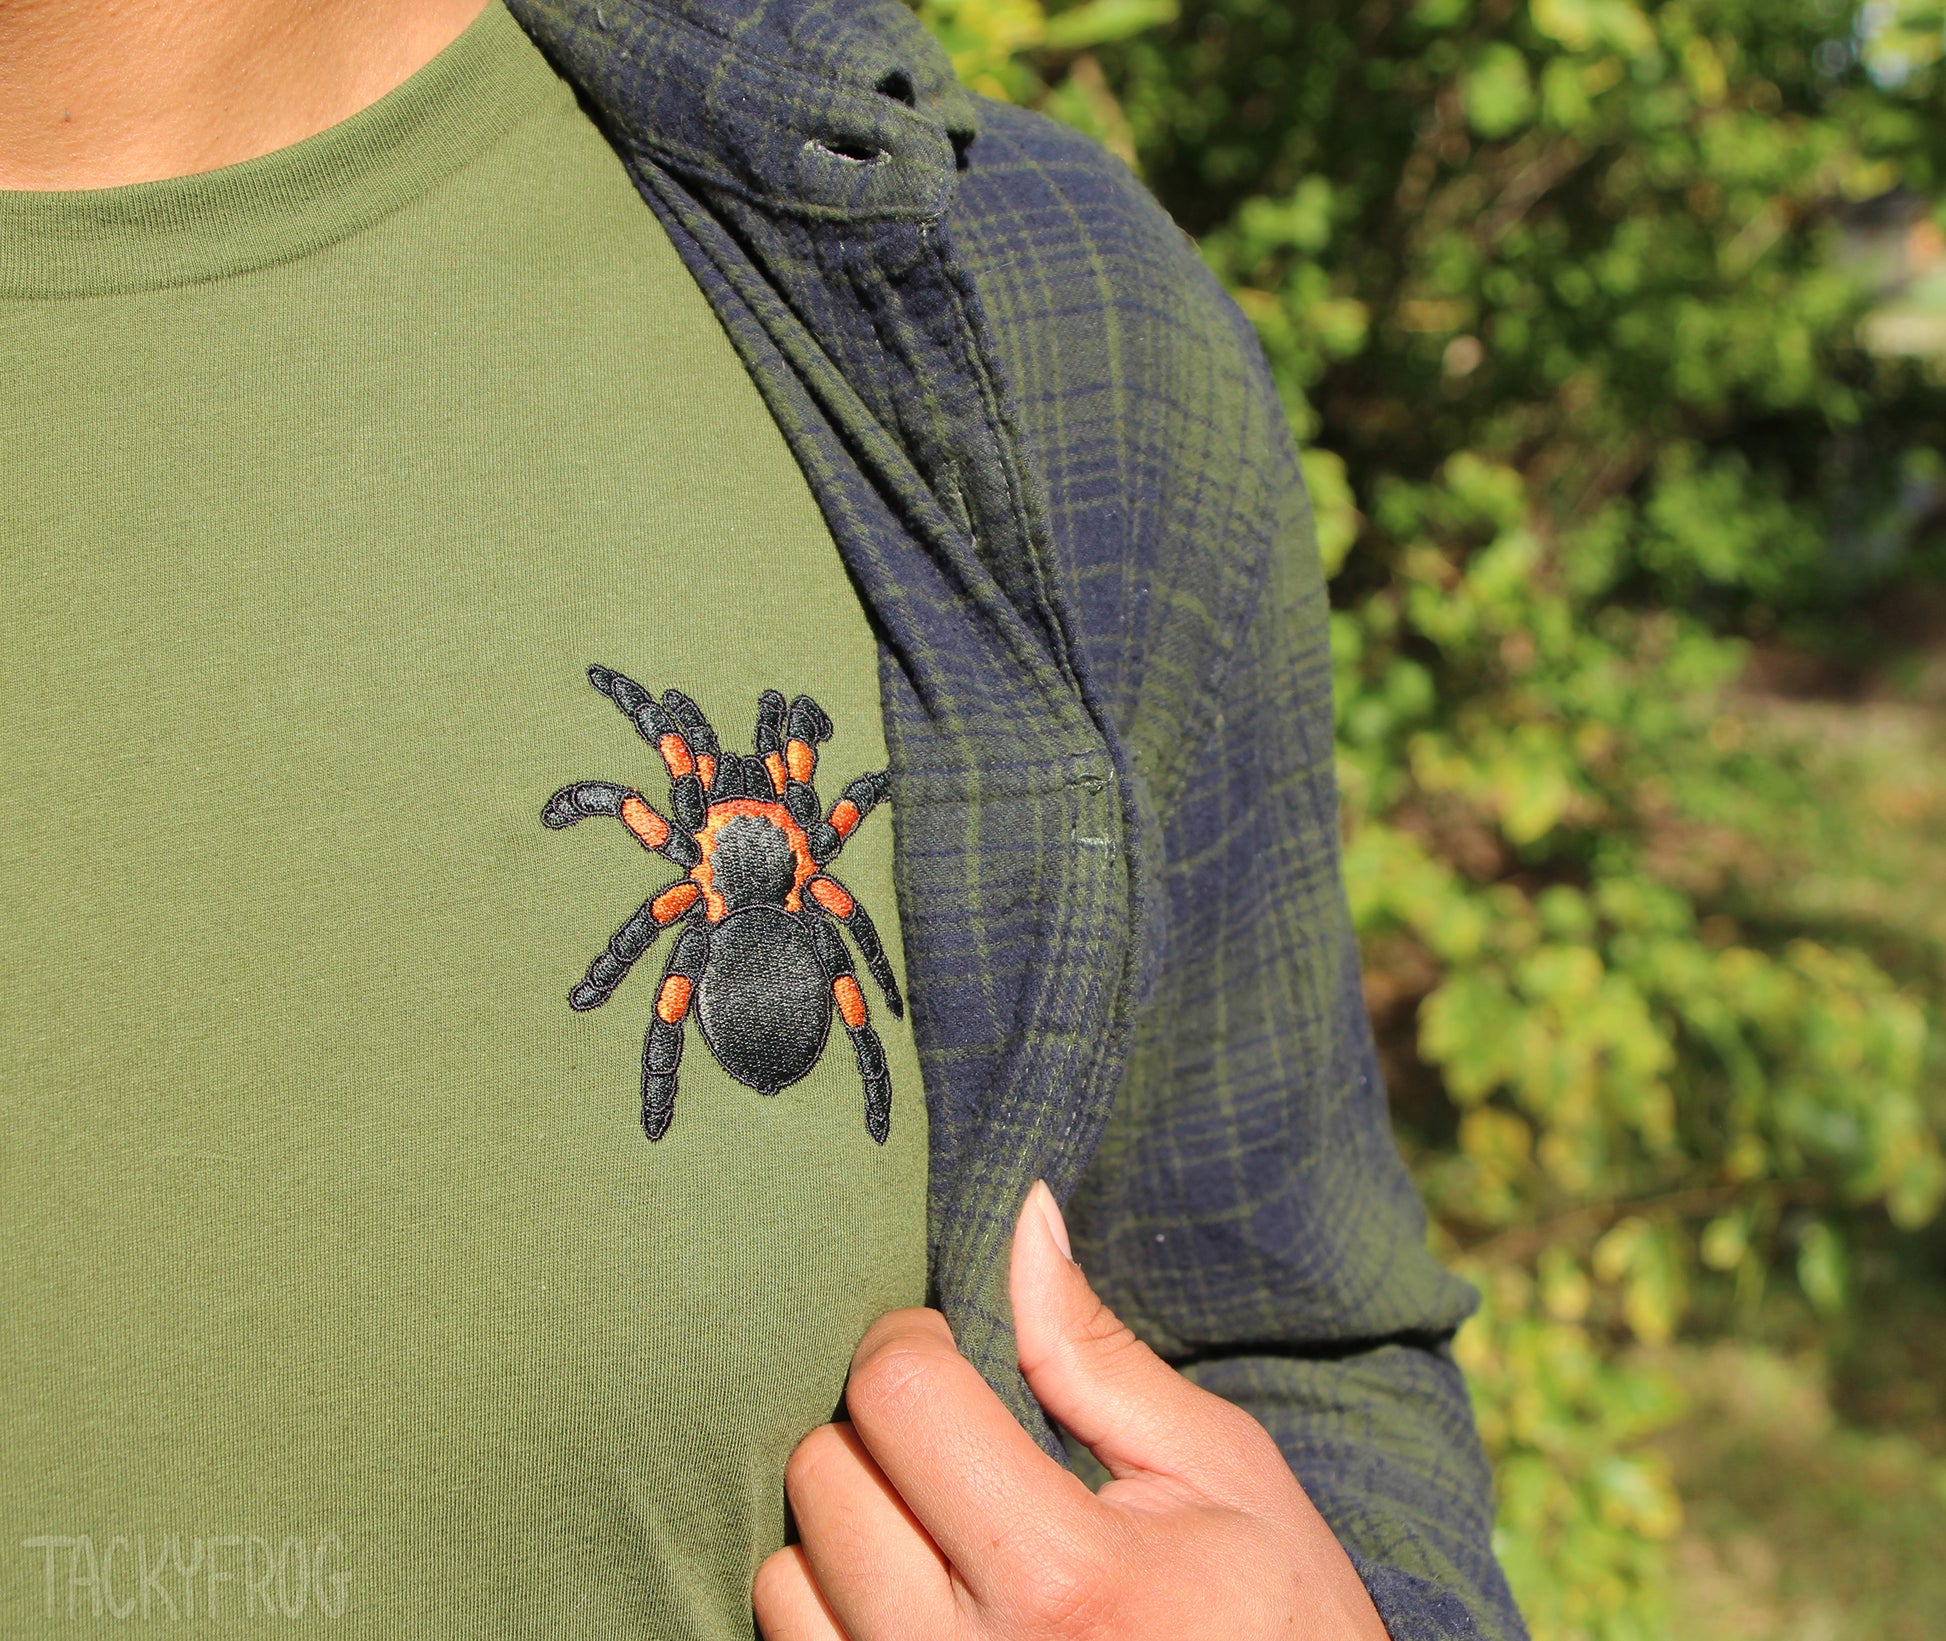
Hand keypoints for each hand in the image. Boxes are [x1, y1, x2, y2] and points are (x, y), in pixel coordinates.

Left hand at [754, 1182, 1390, 1639]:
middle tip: (955, 1444)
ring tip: (938, 1532)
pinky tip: (917, 1598)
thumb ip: (1093, 1350)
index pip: (898, 1397)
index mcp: (1066, 1576)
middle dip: (879, 1431)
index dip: (912, 1341)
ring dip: (847, 1529)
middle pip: (825, 1475)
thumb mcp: (1219, 1472)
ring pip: (783, 1577)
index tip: (949, 1349)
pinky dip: (831, 1610)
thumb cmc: (1275, 1623)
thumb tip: (1024, 1215)